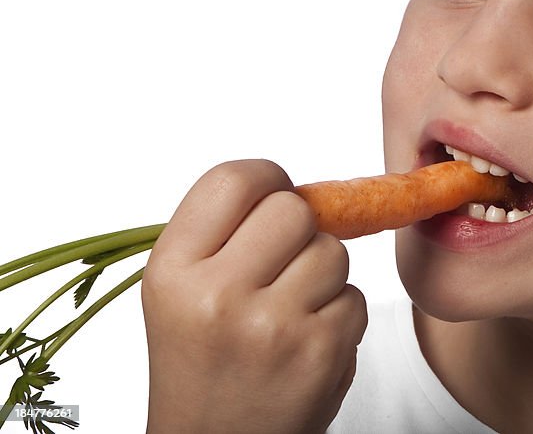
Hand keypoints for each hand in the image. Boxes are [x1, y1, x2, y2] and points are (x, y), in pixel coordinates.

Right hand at [141, 159, 367, 433]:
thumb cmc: (203, 359)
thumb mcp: (181, 289)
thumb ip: (227, 231)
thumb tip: (293, 188)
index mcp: (172, 269)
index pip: (234, 179)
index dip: (267, 179)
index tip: (274, 195)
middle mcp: (216, 295)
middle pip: (294, 209)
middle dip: (300, 229)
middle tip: (281, 262)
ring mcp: (272, 326)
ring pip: (333, 252)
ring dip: (323, 275)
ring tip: (288, 311)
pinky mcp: (320, 352)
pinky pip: (355, 297)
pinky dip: (340, 316)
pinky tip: (305, 342)